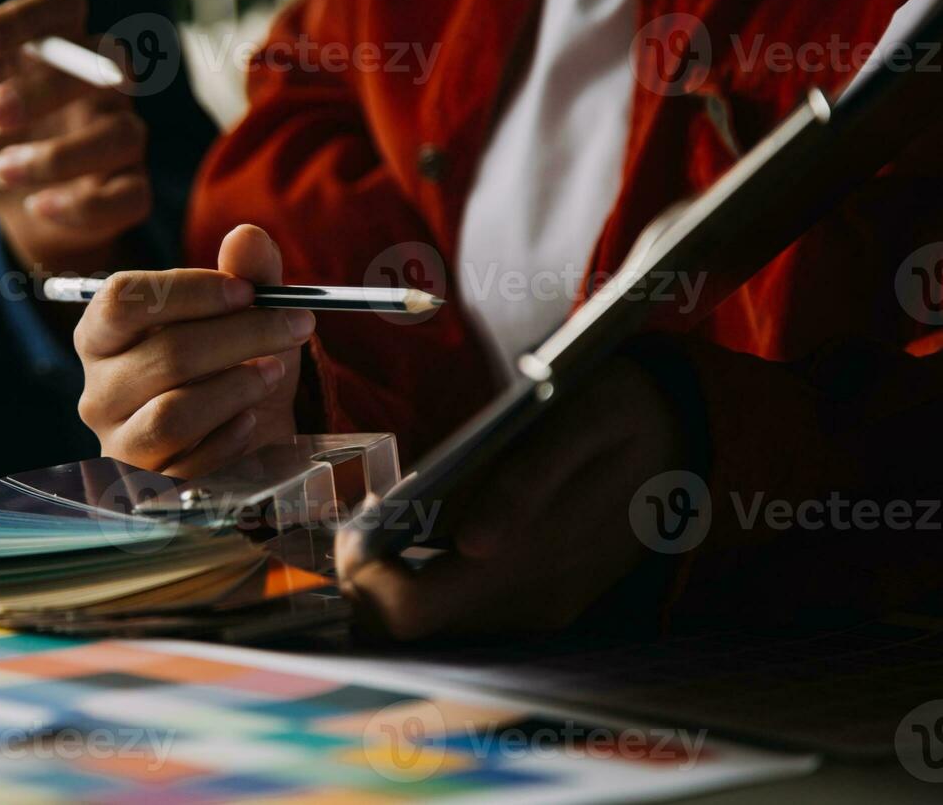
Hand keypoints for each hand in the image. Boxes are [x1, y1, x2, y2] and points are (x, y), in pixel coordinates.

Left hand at [0, 0, 147, 272]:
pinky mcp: (128, 188)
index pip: (63, 2)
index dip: (24, 16)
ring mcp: (121, 132)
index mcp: (58, 41)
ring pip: (123, 135)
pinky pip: (131, 196)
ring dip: (57, 158)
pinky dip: (82, 206)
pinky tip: (36, 206)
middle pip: (106, 61)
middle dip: (44, 90)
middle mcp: (102, 80)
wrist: (1, 202)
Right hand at [75, 225, 311, 476]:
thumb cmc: (231, 362)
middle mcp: (98, 389)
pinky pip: (194, 461)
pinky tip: (252, 418)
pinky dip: (232, 434)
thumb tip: (247, 238)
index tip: (246, 290)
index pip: (122, 300)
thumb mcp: (245, 312)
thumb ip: (246, 272)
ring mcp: (119, 441)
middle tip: (296, 324)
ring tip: (274, 372)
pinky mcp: (150, 483)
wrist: (242, 433)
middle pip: (163, 355)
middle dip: (240, 336)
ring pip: (175, 412)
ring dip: (237, 387)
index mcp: (102, 334)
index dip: (187, 292)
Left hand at [336, 357, 686, 638]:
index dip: (365, 578)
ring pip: (435, 622)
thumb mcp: (574, 422)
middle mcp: (533, 601)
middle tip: (364, 521)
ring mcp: (541, 608)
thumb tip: (473, 542)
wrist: (684, 434)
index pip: (411, 611)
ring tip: (397, 517)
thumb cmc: (614, 413)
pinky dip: (433, 576)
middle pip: (411, 625)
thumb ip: (524, 483)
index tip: (356, 528)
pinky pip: (468, 610)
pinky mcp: (548, 604)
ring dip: (400, 576)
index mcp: (534, 560)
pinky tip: (431, 530)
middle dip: (372, 578)